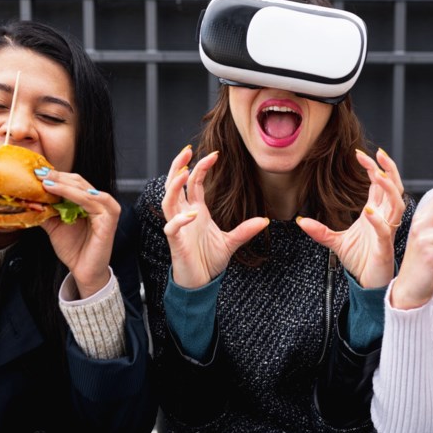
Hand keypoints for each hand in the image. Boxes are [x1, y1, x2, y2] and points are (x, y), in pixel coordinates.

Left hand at [37, 170, 120, 297]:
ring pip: (85, 190)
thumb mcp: (54, 226)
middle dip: (58, 177)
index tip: (37, 173)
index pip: (71, 182)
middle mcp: (97, 202)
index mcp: (85, 201)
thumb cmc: (73, 249)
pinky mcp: (110, 219)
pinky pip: (100, 202)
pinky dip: (86, 195)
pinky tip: (71, 192)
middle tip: (40, 175)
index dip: (55, 177)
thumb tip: (29, 198)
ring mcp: (105, 210)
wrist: (83, 270)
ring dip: (65, 185)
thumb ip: (46, 211)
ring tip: (48, 184)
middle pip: (78, 182)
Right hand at [161, 145, 268, 288]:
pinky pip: (172, 227)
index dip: (201, 167)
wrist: (201, 283)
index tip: (215, 154)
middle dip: (178, 166)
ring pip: (168, 201)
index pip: (194, 183)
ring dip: (174, 186)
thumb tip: (265, 220)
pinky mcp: (175, 242)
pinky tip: (192, 213)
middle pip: (174, 184)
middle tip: (187, 150)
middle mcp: (184, 215)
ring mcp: (178, 227)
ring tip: (185, 173)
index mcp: (196, 210)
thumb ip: (245, 230)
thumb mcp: (231, 242)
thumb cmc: (210, 260)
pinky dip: (180, 220)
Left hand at [297, 148, 406, 288]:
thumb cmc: (359, 261)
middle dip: (388, 169)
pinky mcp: (385, 247)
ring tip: (378, 175)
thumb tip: (299, 221)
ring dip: (389, 189)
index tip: (359, 154)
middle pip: (393, 188)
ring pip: (396, 204)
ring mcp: (387, 231)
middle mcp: (384, 218)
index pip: (378, 185)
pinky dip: (378, 220)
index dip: (373, 168)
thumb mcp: (336, 242)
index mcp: (374, 213)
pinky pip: (385, 230)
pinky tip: (368, 212)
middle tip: (378, 153)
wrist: (367, 284)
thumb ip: (320, 231)